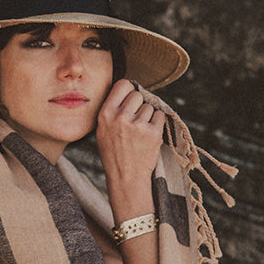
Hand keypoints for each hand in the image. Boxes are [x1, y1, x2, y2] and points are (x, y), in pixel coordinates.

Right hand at [96, 79, 165, 220]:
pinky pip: (160, 116)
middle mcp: (120, 117)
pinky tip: (149, 136)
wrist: (126, 178)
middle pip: (137, 94)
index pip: (123, 84)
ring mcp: (137, 125)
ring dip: (148, 116)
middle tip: (135, 121)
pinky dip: (157, 124)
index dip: (129, 90)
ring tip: (140, 133)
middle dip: (139, 105)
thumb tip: (129, 90)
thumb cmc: (114, 155)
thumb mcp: (103, 131)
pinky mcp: (153, 133)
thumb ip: (112, 110)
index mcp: (105, 114)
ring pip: (150, 106)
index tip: (130, 99)